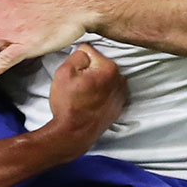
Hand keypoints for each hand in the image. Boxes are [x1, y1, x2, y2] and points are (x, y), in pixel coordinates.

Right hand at [40, 44, 125, 159]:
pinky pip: (109, 90)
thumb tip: (85, 52)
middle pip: (99, 64)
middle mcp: (120, 79)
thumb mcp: (64, 72)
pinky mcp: (119, 105)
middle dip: (89, 70)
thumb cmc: (68, 104)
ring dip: (96, 81)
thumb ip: (78, 55)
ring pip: (104, 77)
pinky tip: (91, 101)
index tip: (74, 75)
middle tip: (78, 85)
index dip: (78, 61)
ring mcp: (121, 94)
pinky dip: (101, 93)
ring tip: (84, 94)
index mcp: (109, 68)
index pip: (89, 51)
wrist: (73, 134)